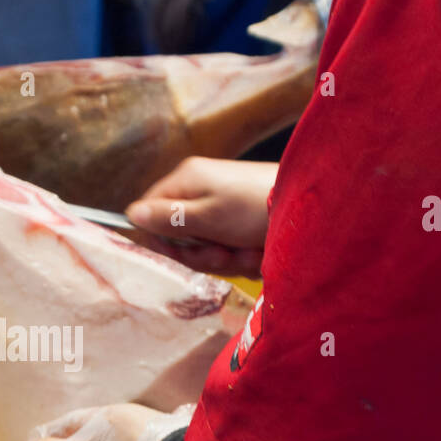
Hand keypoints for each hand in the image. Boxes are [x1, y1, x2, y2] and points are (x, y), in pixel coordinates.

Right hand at [125, 157, 277, 277]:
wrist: (309, 212)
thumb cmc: (254, 209)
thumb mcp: (206, 216)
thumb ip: (168, 218)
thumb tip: (131, 214)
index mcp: (187, 181)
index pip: (149, 211)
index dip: (159, 238)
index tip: (177, 252)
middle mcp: (201, 194)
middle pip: (177, 237)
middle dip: (200, 253)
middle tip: (221, 251)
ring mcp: (222, 211)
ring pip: (204, 249)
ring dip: (224, 259)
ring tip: (245, 251)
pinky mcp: (240, 226)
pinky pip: (228, 251)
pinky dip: (241, 258)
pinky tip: (257, 251)